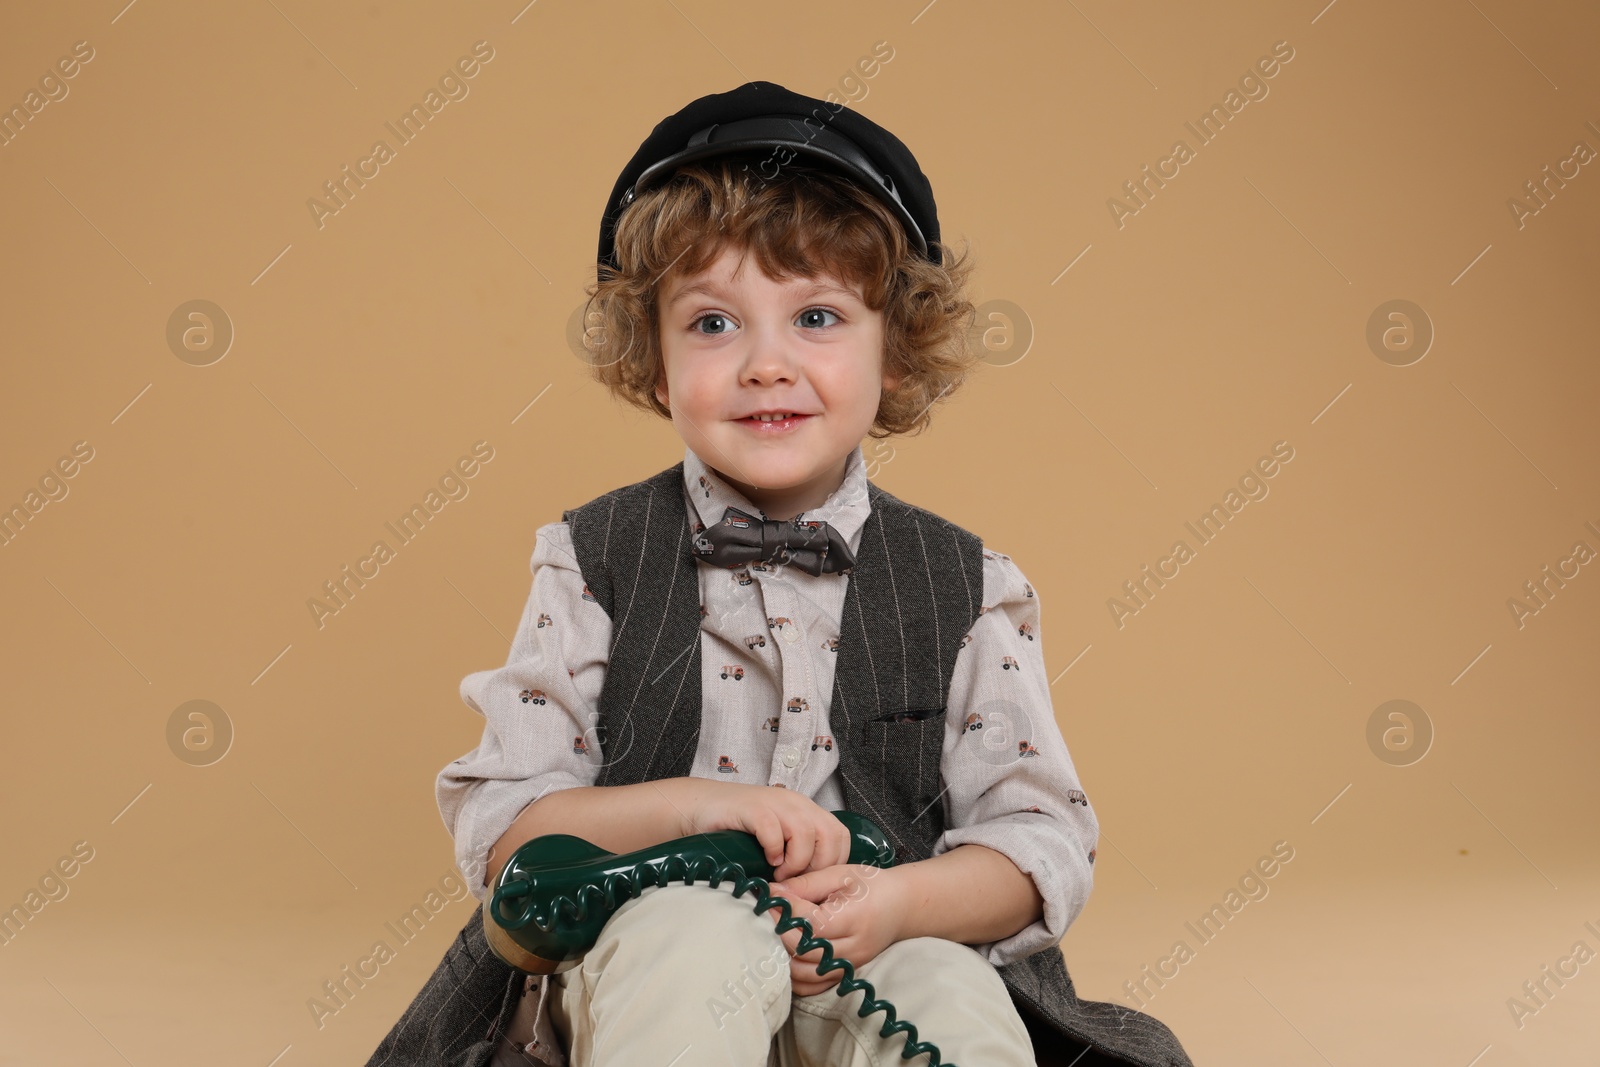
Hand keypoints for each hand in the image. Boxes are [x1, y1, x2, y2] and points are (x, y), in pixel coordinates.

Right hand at [682, 782, 852, 881]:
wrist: (700, 807)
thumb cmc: (738, 830)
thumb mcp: (777, 839)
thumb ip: (798, 853)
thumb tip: (815, 890)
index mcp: (806, 811)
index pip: (840, 837)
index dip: (833, 863)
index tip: (814, 882)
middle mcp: (796, 803)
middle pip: (830, 835)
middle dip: (817, 866)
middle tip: (797, 882)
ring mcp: (775, 803)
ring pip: (806, 832)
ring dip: (795, 861)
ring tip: (779, 875)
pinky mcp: (752, 808)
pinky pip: (773, 829)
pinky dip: (774, 849)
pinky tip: (766, 860)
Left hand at [765, 863, 906, 996]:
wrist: (901, 907)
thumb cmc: (871, 886)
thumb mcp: (841, 874)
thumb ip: (806, 884)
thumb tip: (773, 893)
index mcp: (855, 918)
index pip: (810, 923)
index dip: (785, 910)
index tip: (769, 896)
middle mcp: (853, 949)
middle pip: (804, 952)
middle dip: (778, 932)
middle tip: (767, 913)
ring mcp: (849, 967)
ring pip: (804, 974)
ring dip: (782, 956)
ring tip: (773, 933)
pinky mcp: (844, 975)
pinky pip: (811, 986)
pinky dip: (792, 976)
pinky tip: (784, 954)